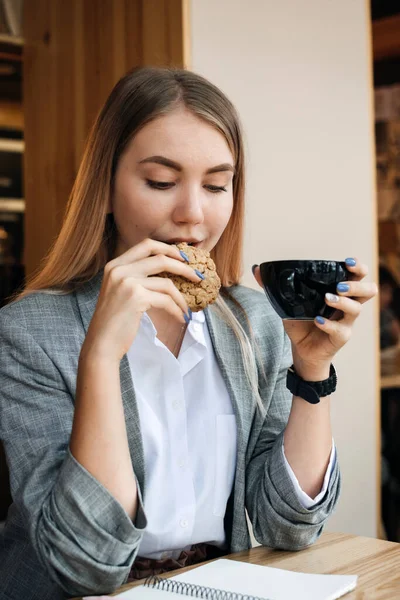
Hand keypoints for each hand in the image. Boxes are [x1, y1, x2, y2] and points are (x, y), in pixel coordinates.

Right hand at [81, 239, 202, 361]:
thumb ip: (135, 277)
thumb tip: (167, 271)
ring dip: (181, 297)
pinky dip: (176, 310)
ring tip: (187, 307)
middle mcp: (119, 270)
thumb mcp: (119, 291)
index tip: (183, 257)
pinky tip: (180, 318)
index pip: (146, 245)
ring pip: (166, 282)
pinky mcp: (136, 297)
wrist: (101, 344)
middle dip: (183, 267)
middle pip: (161, 258)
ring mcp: (127, 282)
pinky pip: (166, 300)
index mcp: (115, 265)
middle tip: (197, 277)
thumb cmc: (113, 322)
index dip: (168, 248)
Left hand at [253, 258, 377, 378]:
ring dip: (343, 302)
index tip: (346, 262)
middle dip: (356, 284)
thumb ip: (274, 286)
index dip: (357, 267)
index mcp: (340, 293)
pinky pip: (340, 330)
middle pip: (368, 290)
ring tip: (327, 299)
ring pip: (358, 309)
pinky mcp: (340, 338)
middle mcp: (347, 305)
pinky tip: (317, 321)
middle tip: (339, 285)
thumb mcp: (288, 302)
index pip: (358, 276)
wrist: (301, 350)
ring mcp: (346, 322)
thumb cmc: (300, 323)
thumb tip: (256, 268)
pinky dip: (329, 324)